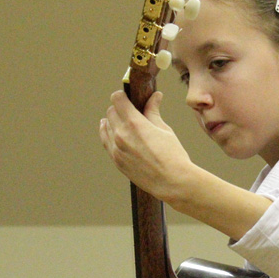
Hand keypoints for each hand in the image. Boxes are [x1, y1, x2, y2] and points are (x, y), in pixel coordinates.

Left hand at [100, 90, 193, 204]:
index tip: (127, 97)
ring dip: (113, 121)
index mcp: (134, 124)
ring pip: (107, 126)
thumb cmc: (172, 155)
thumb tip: (155, 96)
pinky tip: (110, 129)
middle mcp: (121, 135)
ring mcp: (116, 149)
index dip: (122, 95)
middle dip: (119, 108)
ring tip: (121, 120)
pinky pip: (106, 141)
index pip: (117, 99)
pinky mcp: (116, 161)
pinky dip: (108, 133)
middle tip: (128, 110)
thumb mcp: (164, 129)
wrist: (172, 182)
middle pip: (111, 112)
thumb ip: (153, 112)